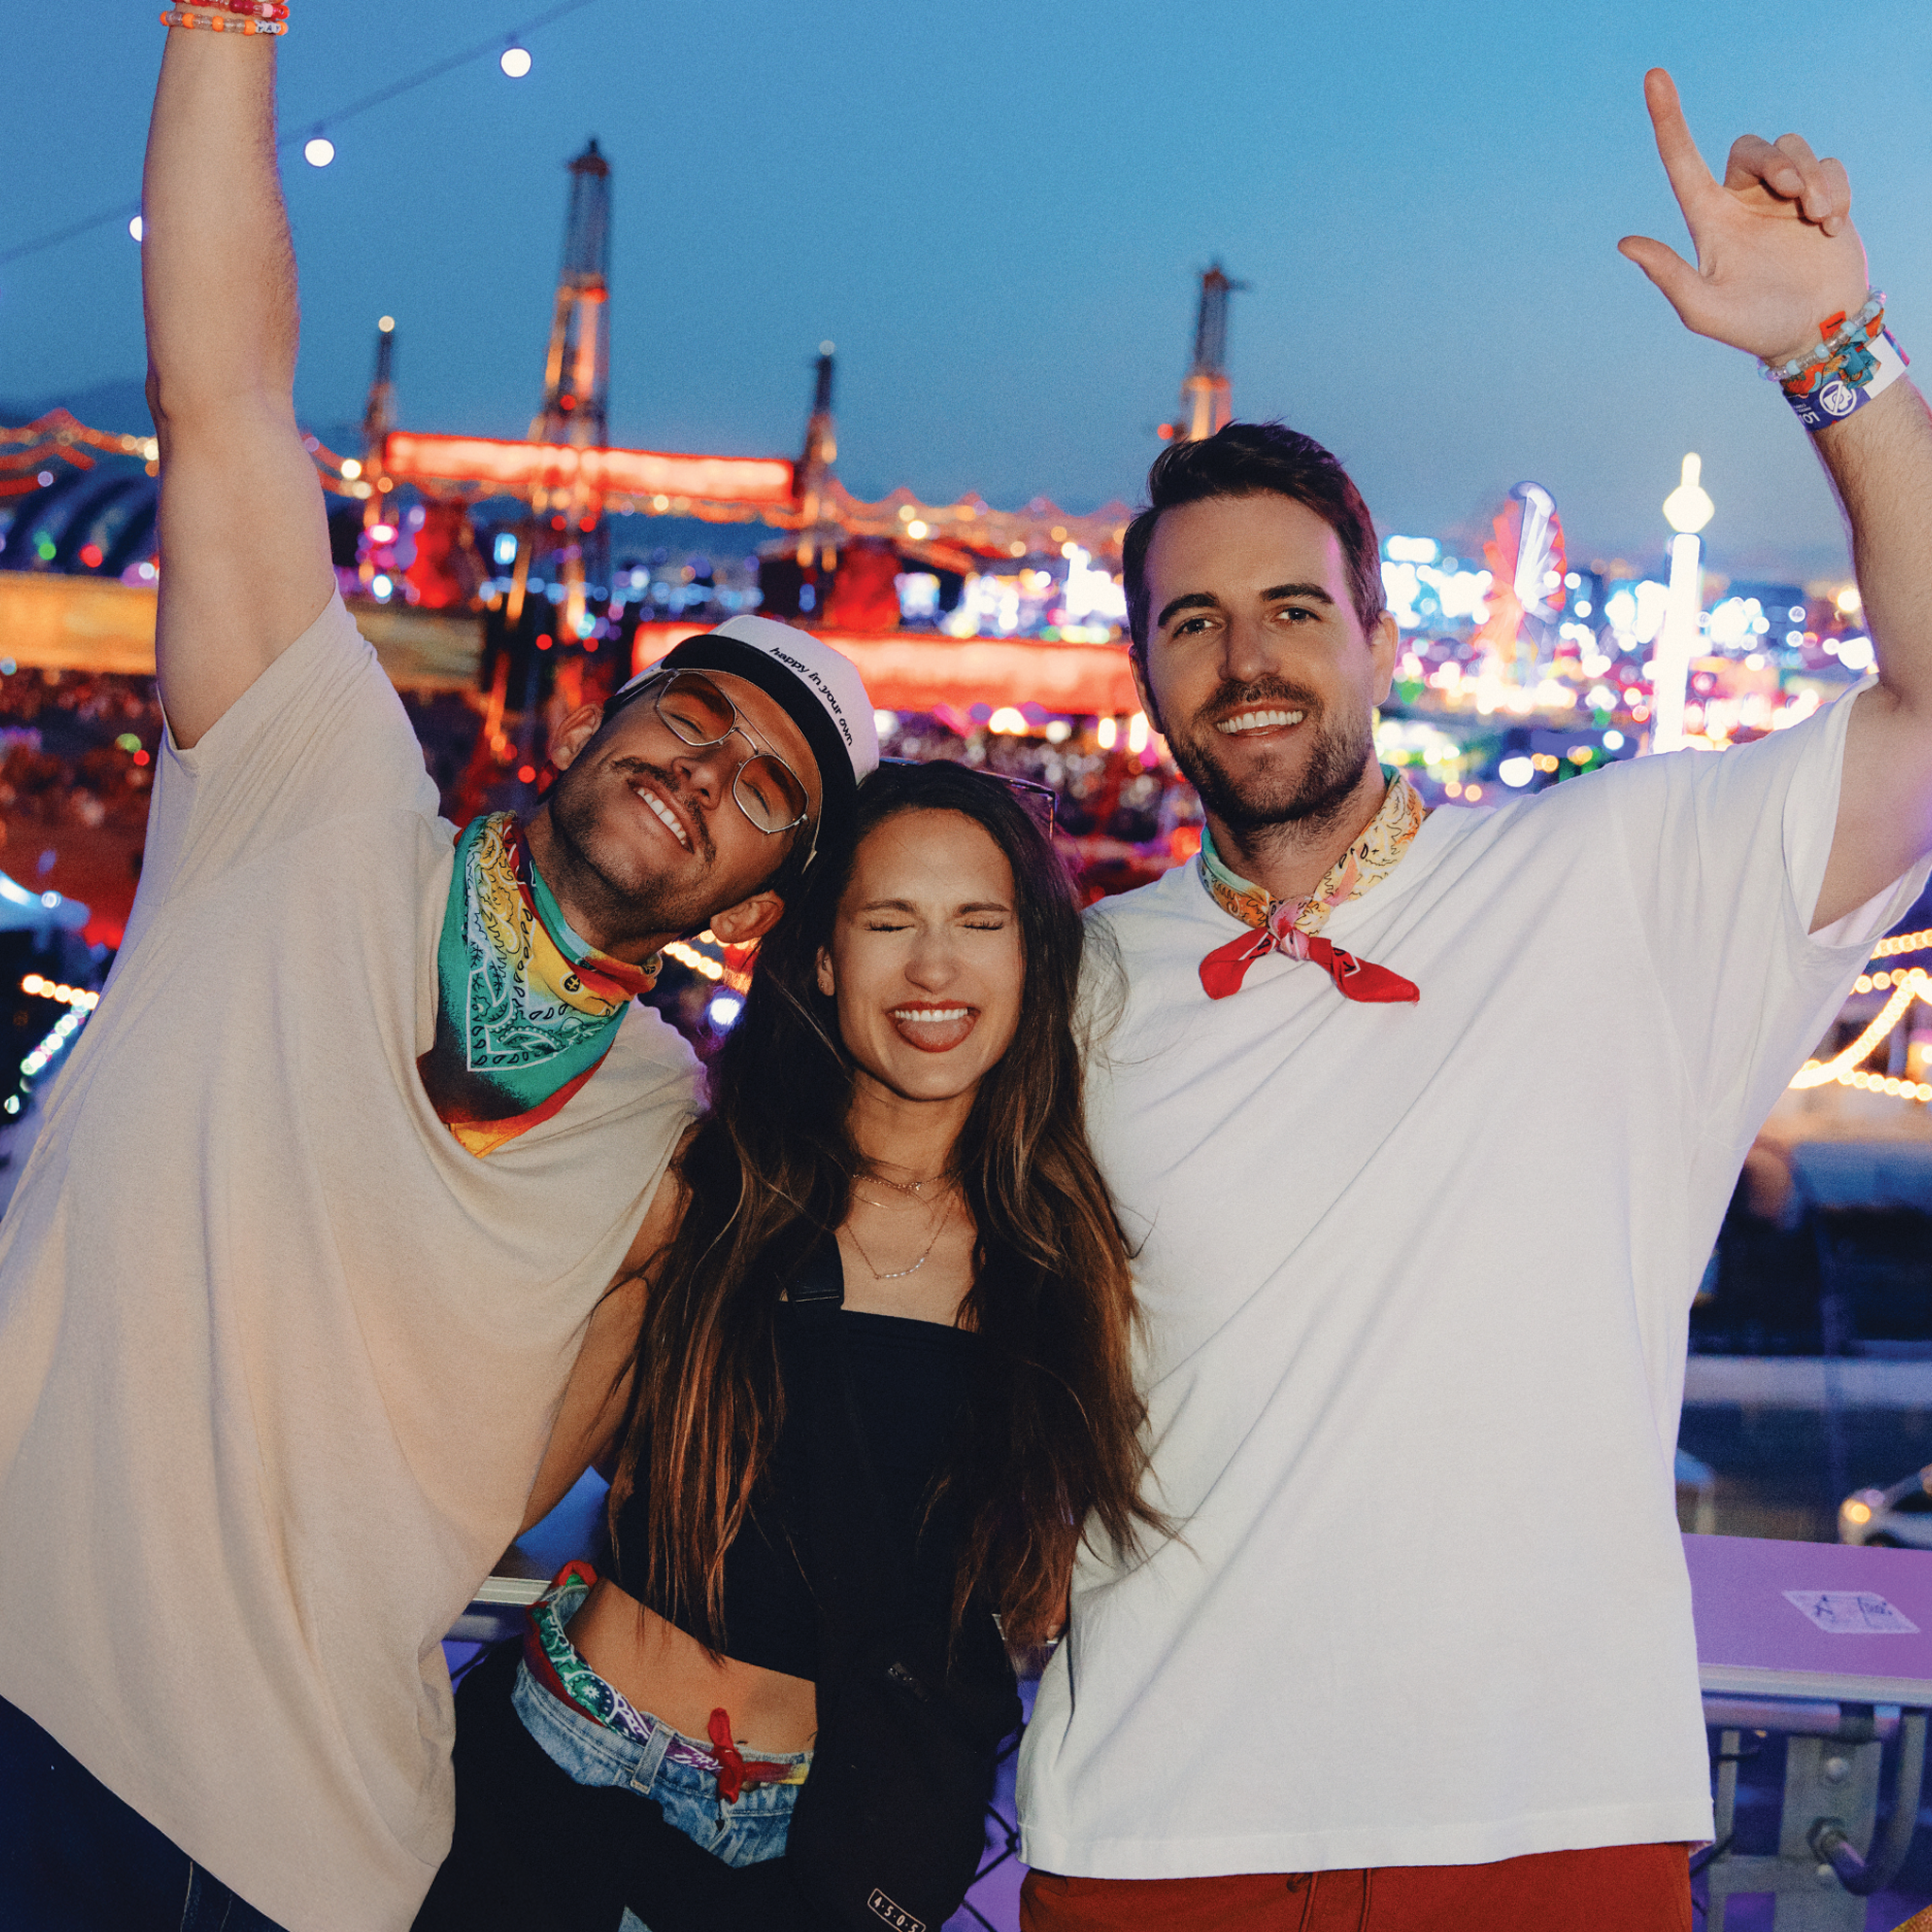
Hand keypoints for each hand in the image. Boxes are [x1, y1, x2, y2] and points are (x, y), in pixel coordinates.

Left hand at [1618, 69, 1868, 365]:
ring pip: (1792, 150)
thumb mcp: (1703, 309)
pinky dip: (1835, 190)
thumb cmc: (1751, 327)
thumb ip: (1668, 276)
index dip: (1668, 119)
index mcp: (1709, 219)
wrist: (1813, 333)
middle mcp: (1742, 201)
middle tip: (1794, 194)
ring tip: (1818, 219)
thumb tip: (1625, 243)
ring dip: (1811, 180)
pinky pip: (1829, 166)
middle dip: (1775, 163)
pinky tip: (1831, 226)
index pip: (1682, 162)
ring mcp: (1783, 197)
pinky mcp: (1823, 196)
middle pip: (1751, 147)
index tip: (1654, 77)